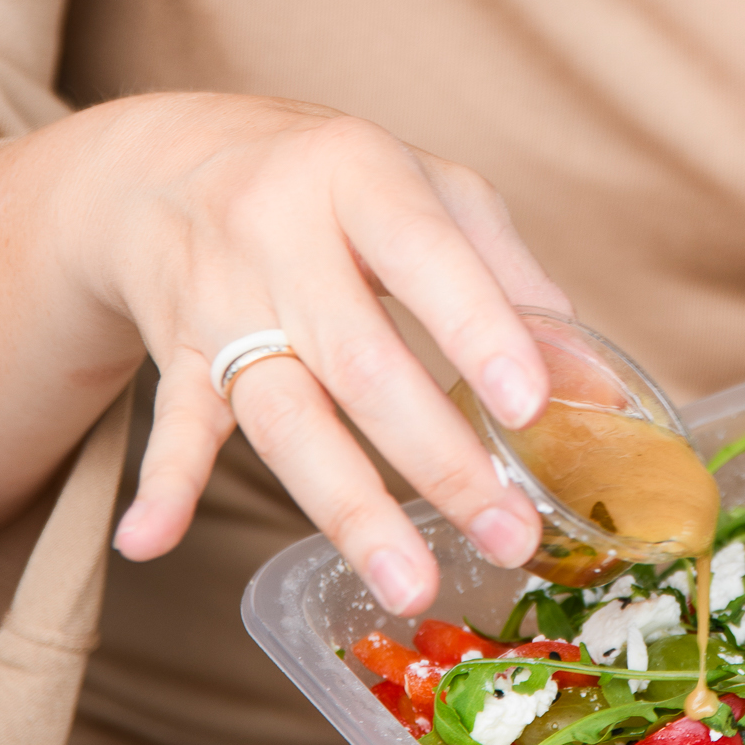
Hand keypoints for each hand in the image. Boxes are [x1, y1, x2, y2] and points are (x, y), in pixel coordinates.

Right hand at [0, 92, 565, 613]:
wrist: (168, 160)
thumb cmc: (331, 180)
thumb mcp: (425, 187)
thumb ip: (508, 276)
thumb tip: (594, 383)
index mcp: (358, 173)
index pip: (423, 252)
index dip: (476, 327)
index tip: (530, 405)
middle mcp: (280, 234)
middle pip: (360, 359)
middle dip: (438, 457)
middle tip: (509, 535)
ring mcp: (220, 298)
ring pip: (282, 413)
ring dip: (347, 506)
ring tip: (410, 584)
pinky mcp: (174, 352)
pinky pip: (171, 422)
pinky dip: (161, 483)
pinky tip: (150, 540)